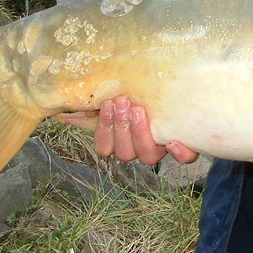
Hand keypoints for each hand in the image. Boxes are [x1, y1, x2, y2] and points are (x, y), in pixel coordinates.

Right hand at [54, 95, 199, 165]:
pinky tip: (173, 141)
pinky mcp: (187, 148)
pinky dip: (179, 153)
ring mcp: (162, 149)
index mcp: (122, 139)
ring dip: (140, 134)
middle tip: (122, 102)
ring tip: (139, 110)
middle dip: (120, 127)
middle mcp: (140, 148)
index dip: (104, 130)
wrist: (188, 99)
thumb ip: (99, 101)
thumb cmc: (146, 95)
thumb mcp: (123, 94)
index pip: (105, 147)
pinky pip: (184, 158)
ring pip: (147, 157)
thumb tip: (64, 106)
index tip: (106, 105)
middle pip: (123, 152)